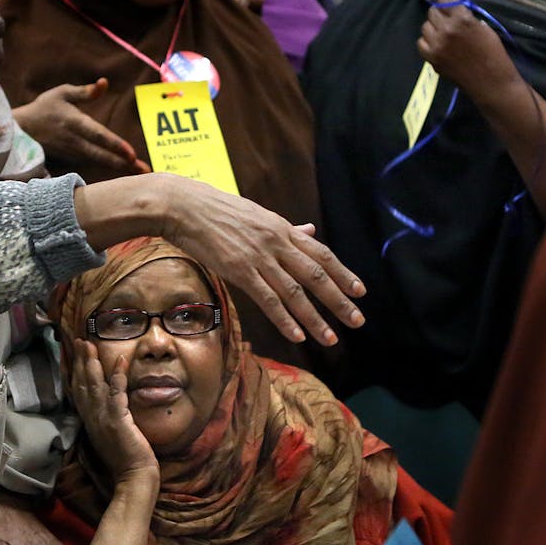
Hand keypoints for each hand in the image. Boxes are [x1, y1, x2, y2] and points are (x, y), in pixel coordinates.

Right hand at [13, 80, 147, 173]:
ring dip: (119, 168)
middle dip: (123, 163)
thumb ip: (85, 92)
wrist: (20, 130)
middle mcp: (74, 142)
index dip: (114, 145)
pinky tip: (125, 172)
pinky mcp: (69, 161)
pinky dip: (108, 169)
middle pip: (101, 155)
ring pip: (98, 163)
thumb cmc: (44, 108)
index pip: (98, 135)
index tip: (131, 153)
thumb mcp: (62, 94)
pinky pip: (92, 166)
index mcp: (74, 122)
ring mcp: (71, 154)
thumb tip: (104, 83)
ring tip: (141, 174)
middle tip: (144, 170)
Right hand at [72, 341, 157, 482]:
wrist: (133, 477)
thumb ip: (104, 421)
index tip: (74, 356)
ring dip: (92, 362)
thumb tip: (105, 409)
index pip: (79, 393)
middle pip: (82, 384)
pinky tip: (120, 359)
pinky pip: (116, 392)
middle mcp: (92, 418)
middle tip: (78, 341)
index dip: (76, 372)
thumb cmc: (125, 460)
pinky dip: (117, 375)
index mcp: (90, 422)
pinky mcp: (118, 420)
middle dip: (80, 361)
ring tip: (89, 344)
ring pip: (94, 385)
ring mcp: (103, 418)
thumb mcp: (110, 437)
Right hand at [155, 176, 365, 344]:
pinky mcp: (239, 270)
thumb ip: (286, 227)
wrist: (185, 206)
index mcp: (282, 229)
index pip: (322, 254)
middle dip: (339, 300)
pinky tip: (297, 336)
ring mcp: (259, 257)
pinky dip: (284, 319)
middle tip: (358, 321)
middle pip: (315, 275)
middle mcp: (276, 243)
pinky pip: (267, 299)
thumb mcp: (258, 215)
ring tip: (330, 338)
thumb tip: (310, 229)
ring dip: (314, 318)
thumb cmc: (218, 210)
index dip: (343, 274)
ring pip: (294, 292)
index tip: (360, 291)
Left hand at [417, 0, 517, 101]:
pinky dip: (427, 42)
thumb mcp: (484, 28)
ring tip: (444, 34)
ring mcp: (437, 45)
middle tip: (448, 20)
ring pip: (425, 27)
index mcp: (462, 18)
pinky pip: (421, 43)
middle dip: (440, 14)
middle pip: (432, 12)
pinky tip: (437, 45)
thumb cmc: (494, 54)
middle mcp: (446, 29)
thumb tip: (453, 11)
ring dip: (433, 28)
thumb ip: (467, 17)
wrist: (491, 83)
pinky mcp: (432, 59)